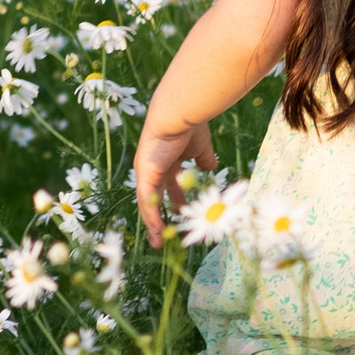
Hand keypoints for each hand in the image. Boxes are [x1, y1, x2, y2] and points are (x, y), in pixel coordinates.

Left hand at [134, 116, 217, 250]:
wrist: (180, 113)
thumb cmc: (190, 126)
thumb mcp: (200, 148)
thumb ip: (203, 159)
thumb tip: (209, 169)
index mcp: (164, 161)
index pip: (165, 187)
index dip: (172, 201)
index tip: (178, 214)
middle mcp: (152, 168)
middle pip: (153, 199)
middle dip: (159, 217)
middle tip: (164, 235)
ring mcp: (146, 172)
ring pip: (148, 203)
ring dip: (153, 223)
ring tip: (158, 241)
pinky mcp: (145, 174)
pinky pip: (146, 200)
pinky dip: (151, 216)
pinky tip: (157, 230)